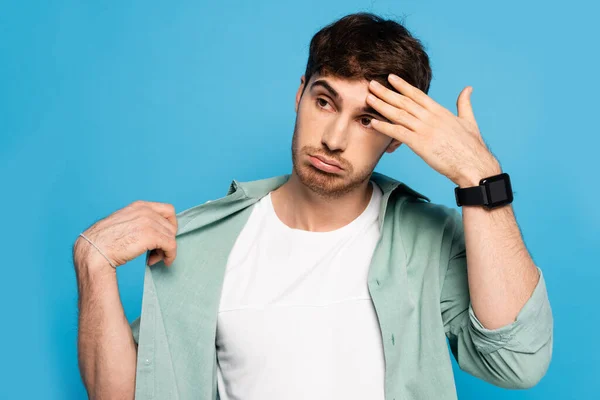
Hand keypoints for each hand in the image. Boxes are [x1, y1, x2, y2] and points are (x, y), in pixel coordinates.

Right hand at [73, 200, 177, 273]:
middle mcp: (146, 211)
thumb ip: (139, 222)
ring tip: (154, 258)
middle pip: (171, 226)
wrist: (94, 250)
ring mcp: (149, 222)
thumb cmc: (105, 241)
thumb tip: (155, 231)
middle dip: (167, 240)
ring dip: (166, 250)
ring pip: (172, 237)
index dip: (170, 226)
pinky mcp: (151, 236)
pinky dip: (170, 256)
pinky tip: (160, 262)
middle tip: (157, 252)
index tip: (164, 237)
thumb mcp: (124, 222)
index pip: (168, 211)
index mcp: (140, 206)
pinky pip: (171, 246)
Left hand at [367, 74, 500, 186]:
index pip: (417, 94)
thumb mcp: (469, 120)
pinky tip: (373, 122)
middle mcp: (430, 117)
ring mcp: (425, 130)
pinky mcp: (420, 144)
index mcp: (440, 111)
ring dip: (382, 106)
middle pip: (404, 101)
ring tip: (368, 98)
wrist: (474, 164)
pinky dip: (384, 127)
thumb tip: (468, 89)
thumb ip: (464, 103)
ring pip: (398, 114)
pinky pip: (398, 133)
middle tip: (371, 84)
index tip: (391, 77)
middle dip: (386, 92)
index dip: (403, 85)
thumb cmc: (472, 146)